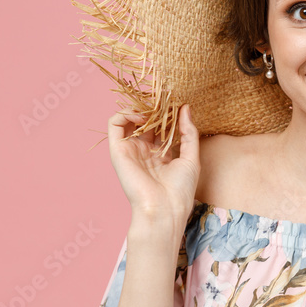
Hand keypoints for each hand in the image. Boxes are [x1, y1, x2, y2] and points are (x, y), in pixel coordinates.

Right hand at [108, 104, 199, 242]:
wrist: (164, 209)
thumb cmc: (180, 189)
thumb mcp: (191, 157)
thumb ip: (189, 132)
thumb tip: (185, 108)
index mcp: (160, 153)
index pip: (161, 125)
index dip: (167, 111)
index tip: (176, 99)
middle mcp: (144, 150)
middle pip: (145, 120)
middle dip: (154, 106)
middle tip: (165, 97)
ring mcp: (130, 149)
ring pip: (129, 118)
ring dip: (139, 107)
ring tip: (152, 107)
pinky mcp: (118, 150)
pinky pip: (114, 124)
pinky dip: (125, 113)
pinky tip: (141, 116)